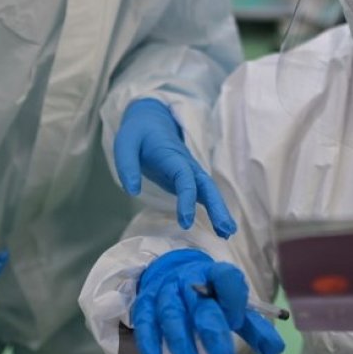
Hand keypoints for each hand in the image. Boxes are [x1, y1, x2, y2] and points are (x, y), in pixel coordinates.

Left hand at [114, 99, 236, 237]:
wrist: (151, 119)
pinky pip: (203, 194)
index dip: (187, 199)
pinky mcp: (188, 179)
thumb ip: (127, 166)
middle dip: (217, 207)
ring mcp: (189, 172)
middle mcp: (186, 165)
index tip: (186, 222)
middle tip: (226, 230)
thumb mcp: (125, 144)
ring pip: (209, 190)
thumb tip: (133, 192)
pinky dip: (213, 209)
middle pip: (207, 185)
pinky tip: (220, 228)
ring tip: (227, 233)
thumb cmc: (138, 132)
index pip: (185, 178)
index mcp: (171, 156)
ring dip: (219, 210)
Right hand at [131, 249, 284, 353]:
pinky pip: (144, 321)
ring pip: (171, 315)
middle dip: (212, 333)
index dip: (232, 298)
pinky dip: (148, 341)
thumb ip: (254, 328)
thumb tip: (275, 350)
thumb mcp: (233, 307)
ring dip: (182, 345)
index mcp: (215, 275)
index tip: (237, 320)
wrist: (173, 275)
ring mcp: (165, 291)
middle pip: (199, 304)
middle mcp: (189, 280)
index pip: (225, 278)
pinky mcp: (145, 303)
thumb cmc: (209, 296)